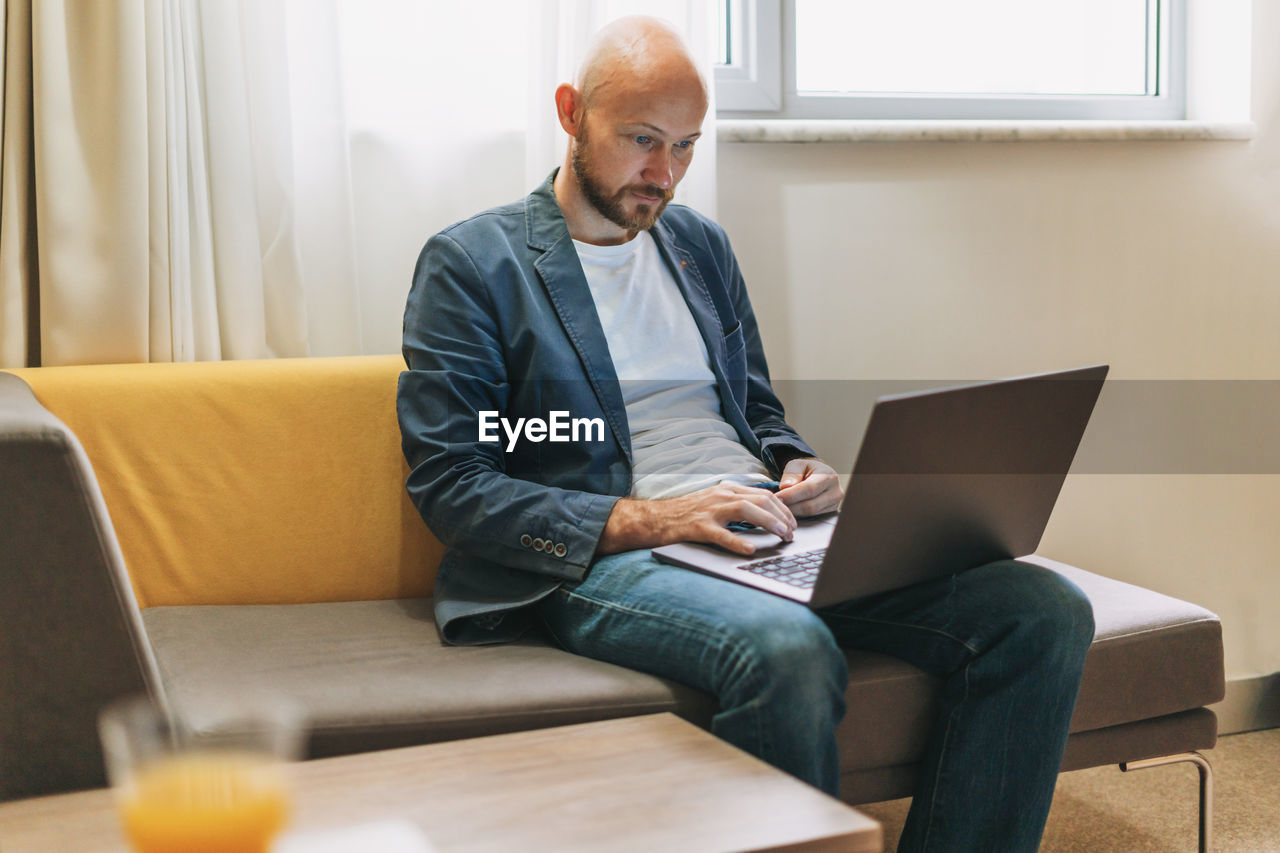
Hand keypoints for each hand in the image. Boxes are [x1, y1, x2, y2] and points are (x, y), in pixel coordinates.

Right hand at [596, 482, 797, 556]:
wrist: (654, 519)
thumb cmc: (685, 515)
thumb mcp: (714, 503)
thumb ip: (736, 505)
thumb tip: (764, 515)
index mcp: (727, 489)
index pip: (763, 494)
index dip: (783, 509)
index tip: (792, 523)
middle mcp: (720, 496)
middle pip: (760, 500)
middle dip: (782, 516)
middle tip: (792, 533)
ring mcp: (709, 510)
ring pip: (747, 511)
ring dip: (769, 523)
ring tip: (782, 536)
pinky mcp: (698, 527)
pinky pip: (721, 535)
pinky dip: (738, 542)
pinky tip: (751, 549)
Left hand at [776, 458, 842, 516]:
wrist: (819, 475)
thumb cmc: (808, 470)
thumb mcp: (798, 465)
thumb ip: (791, 474)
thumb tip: (786, 486)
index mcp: (829, 476)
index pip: (809, 489)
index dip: (792, 495)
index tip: (777, 497)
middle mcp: (836, 492)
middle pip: (810, 505)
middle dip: (791, 506)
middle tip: (776, 505)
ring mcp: (835, 505)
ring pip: (811, 514)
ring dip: (793, 512)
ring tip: (781, 507)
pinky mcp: (830, 514)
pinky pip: (812, 518)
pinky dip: (799, 516)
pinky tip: (790, 511)